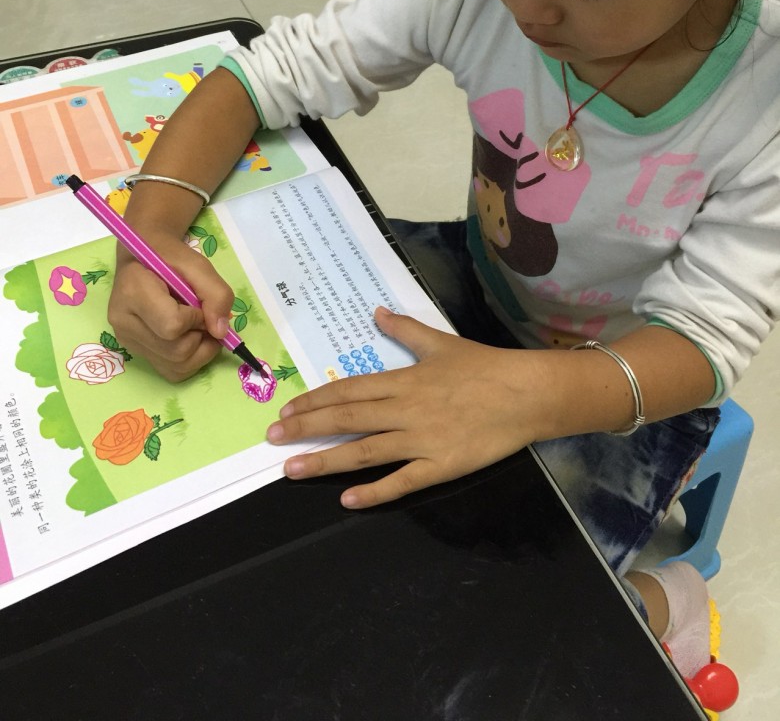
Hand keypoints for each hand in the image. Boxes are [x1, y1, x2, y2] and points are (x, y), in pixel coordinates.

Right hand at [107, 235, 235, 381]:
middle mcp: (124, 322)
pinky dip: (189, 360)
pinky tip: (189, 337)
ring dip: (198, 351)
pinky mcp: (134, 351)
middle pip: (176, 352)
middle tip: (202, 316)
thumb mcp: (198, 265)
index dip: (196, 319)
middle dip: (201, 337)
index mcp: (133, 293)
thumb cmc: (169, 257)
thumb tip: (220, 332)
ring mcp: (126, 340)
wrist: (142, 258)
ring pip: (175, 367)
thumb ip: (216, 294)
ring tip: (196, 326)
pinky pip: (169, 371)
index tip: (198, 303)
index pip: (172, 326)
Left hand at [266, 306, 540, 508]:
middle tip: (273, 439)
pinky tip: (348, 500)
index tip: (287, 411)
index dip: (315, 400)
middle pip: (347, 419)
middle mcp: (404, 409)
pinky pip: (403, 481)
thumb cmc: (484, 366)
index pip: (349, 390)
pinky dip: (375, 492)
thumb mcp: (440, 342)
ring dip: (326, 461)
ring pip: (365, 451)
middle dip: (306, 429)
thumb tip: (377, 313)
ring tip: (292, 470)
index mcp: (403, 379)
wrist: (526, 393)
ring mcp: (421, 440)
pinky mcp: (441, 465)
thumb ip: (406, 330)